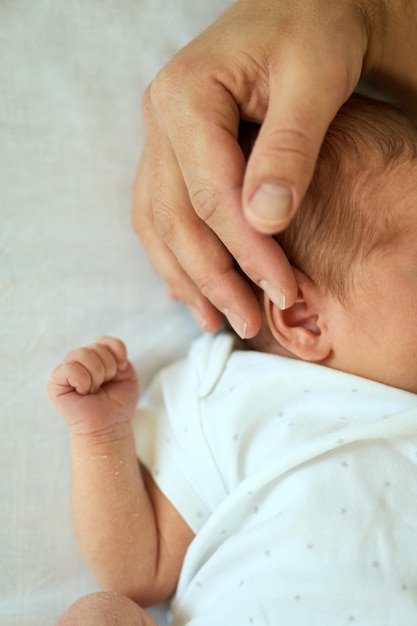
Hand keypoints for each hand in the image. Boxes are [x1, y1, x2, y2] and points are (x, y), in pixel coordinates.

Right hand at [47, 337, 138, 436]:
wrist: (110, 425)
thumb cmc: (117, 401)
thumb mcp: (126, 373)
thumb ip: (117, 353)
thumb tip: (100, 345)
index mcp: (93, 356)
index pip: (104, 341)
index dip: (117, 355)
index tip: (118, 373)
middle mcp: (77, 361)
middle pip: (95, 347)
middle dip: (108, 369)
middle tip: (103, 386)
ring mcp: (65, 371)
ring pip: (82, 354)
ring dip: (97, 375)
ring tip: (94, 390)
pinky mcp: (55, 383)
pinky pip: (70, 368)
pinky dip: (83, 381)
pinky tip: (83, 392)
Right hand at [132, 0, 414, 338]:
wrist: (301, 11)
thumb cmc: (314, 34)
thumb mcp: (315, 80)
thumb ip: (289, 149)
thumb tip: (265, 221)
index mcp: (186, 96)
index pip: (211, 196)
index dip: (246, 252)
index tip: (282, 291)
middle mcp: (160, 119)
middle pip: (176, 218)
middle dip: (213, 278)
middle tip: (248, 322)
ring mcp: (160, 138)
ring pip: (158, 223)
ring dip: (186, 277)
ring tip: (215, 321)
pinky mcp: (171, 153)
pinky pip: (159, 213)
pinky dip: (175, 255)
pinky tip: (193, 287)